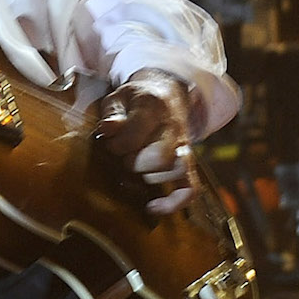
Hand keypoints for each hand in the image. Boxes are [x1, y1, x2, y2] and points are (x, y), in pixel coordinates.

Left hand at [94, 72, 196, 215]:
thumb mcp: (119, 97)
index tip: (111, 144)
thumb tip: (107, 128)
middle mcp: (173, 128)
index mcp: (153, 108)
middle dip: (134, 163)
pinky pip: (190, 187)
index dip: (117, 146)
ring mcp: (183, 146)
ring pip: (176, 171)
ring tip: (137, 170)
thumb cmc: (136, 99)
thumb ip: (112, 113)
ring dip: (150, 177)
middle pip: (159, 157)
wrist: (167, 91)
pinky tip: (153, 208)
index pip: (135, 136)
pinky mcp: (188, 162)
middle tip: (125, 157)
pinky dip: (175, 202)